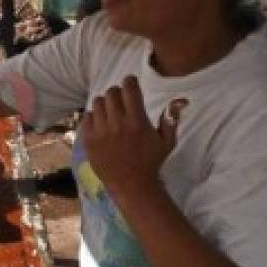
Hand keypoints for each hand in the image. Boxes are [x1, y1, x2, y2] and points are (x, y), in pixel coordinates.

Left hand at [81, 76, 185, 197]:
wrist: (131, 184)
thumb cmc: (151, 161)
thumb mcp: (167, 141)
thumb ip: (171, 119)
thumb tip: (180, 100)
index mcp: (137, 122)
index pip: (129, 89)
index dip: (130, 82)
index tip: (131, 83)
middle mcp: (117, 124)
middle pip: (111, 93)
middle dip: (117, 92)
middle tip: (122, 99)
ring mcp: (100, 132)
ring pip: (97, 103)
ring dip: (105, 103)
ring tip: (111, 111)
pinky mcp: (88, 140)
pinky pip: (86, 117)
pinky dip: (93, 117)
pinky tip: (101, 123)